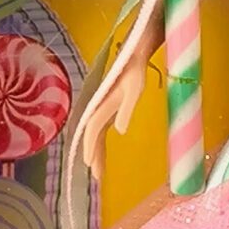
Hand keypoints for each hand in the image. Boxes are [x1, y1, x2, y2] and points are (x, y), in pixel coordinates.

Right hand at [78, 14, 157, 172]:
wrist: (136, 51)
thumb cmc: (137, 68)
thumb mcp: (136, 86)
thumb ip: (128, 107)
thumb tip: (120, 131)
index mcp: (105, 101)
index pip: (95, 128)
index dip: (92, 146)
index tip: (91, 164)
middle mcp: (101, 105)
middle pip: (94, 134)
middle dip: (94, 154)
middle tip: (97, 177)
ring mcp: (105, 106)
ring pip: (97, 132)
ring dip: (96, 151)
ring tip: (98, 170)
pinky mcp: (110, 106)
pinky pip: (101, 128)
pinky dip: (100, 142)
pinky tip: (102, 152)